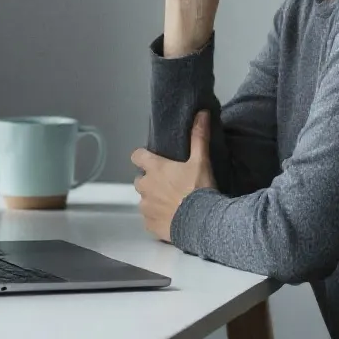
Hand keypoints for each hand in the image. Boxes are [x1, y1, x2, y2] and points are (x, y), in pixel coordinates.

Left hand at [131, 111, 216, 241]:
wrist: (200, 222)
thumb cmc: (198, 189)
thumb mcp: (201, 161)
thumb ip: (198, 137)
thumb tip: (202, 113)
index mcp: (155, 169)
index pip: (137, 156)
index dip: (142, 157)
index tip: (150, 159)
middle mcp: (145, 187)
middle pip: (140, 180)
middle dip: (150, 181)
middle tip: (168, 184)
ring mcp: (145, 207)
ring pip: (144, 201)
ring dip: (153, 200)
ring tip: (171, 203)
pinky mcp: (149, 225)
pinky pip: (149, 220)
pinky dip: (157, 218)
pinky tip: (171, 219)